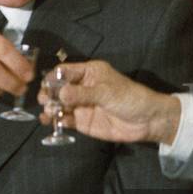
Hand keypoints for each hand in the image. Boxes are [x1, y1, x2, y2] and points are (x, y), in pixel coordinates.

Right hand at [37, 61, 180, 144]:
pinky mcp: (83, 122)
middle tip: (45, 101)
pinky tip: (53, 122)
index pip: (65, 71)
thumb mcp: (107, 92)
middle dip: (49, 94)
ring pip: (59, 105)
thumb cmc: (130, 98)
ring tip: (49, 112)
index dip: (53, 77)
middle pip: (58, 89)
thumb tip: (60, 93)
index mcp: (89, 72)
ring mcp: (81, 105)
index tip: (45, 85)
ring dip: (51, 108)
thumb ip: (83, 94)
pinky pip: (66, 120)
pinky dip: (57, 121)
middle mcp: (82, 87)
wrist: (146, 121)